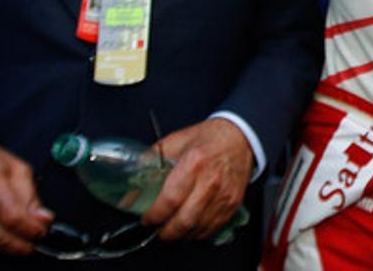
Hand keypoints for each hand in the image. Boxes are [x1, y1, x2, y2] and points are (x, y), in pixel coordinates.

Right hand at [0, 137, 52, 254]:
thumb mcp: (20, 169)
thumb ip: (32, 196)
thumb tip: (43, 219)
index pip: (13, 218)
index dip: (31, 229)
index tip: (42, 230)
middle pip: (0, 237)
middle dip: (23, 244)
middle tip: (35, 239)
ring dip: (9, 248)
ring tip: (22, 239)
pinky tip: (4, 238)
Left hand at [142, 118, 252, 240]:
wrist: (240, 137)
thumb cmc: (208, 138)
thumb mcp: (176, 141)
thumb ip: (152, 160)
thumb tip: (132, 184)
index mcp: (194, 163)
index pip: (170, 199)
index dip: (154, 214)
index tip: (146, 218)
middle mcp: (211, 181)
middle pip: (184, 220)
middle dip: (166, 231)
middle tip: (157, 229)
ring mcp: (224, 194)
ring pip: (198, 228)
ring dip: (181, 234)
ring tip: (171, 229)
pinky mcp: (233, 203)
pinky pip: (212, 228)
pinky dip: (197, 232)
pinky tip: (189, 227)